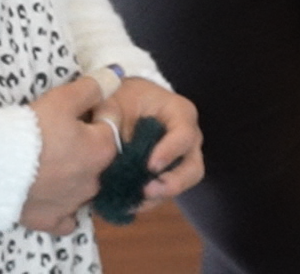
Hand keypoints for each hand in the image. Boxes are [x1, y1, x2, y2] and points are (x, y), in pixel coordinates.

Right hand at [17, 76, 116, 231]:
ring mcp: (73, 204)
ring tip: (48, 163)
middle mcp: (94, 182)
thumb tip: (116, 76)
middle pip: (95, 160)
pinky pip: (65, 218)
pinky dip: (62, 209)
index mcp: (101, 151)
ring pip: (82, 189)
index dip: (93, 117)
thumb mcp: (63, 98)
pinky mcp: (51, 220)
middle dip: (83, 149)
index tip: (72, 113)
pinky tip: (52, 197)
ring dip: (73, 178)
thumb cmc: (32, 129)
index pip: (108, 129)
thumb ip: (93, 87)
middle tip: (56, 136)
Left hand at [99, 74, 204, 201]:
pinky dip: (146, 201)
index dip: (170, 152)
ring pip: (179, 186)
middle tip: (147, 190)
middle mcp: (185, 139)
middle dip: (173, 183)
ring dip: (158, 197)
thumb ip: (109, 116)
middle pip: (193, 168)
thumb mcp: (112, 99)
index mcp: (179, 113)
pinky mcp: (164, 175)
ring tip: (134, 202)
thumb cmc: (120, 96)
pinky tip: (126, 204)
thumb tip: (106, 141)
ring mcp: (177, 160)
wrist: (117, 104)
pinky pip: (163, 193)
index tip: (150, 165)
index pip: (184, 134)